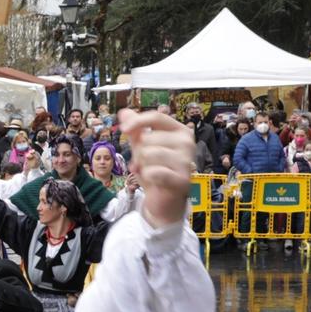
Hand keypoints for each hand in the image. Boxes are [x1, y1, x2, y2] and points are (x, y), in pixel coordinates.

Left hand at [122, 108, 195, 226]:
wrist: (164, 199)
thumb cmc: (155, 169)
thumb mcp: (141, 147)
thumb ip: (134, 130)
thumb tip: (124, 112)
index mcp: (180, 131)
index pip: (157, 117)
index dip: (137, 121)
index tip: (123, 129)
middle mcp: (187, 143)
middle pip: (148, 138)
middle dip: (139, 152)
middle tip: (146, 163)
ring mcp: (187, 160)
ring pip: (148, 154)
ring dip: (143, 165)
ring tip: (150, 171)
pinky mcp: (182, 179)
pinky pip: (153, 172)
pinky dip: (147, 177)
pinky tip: (154, 180)